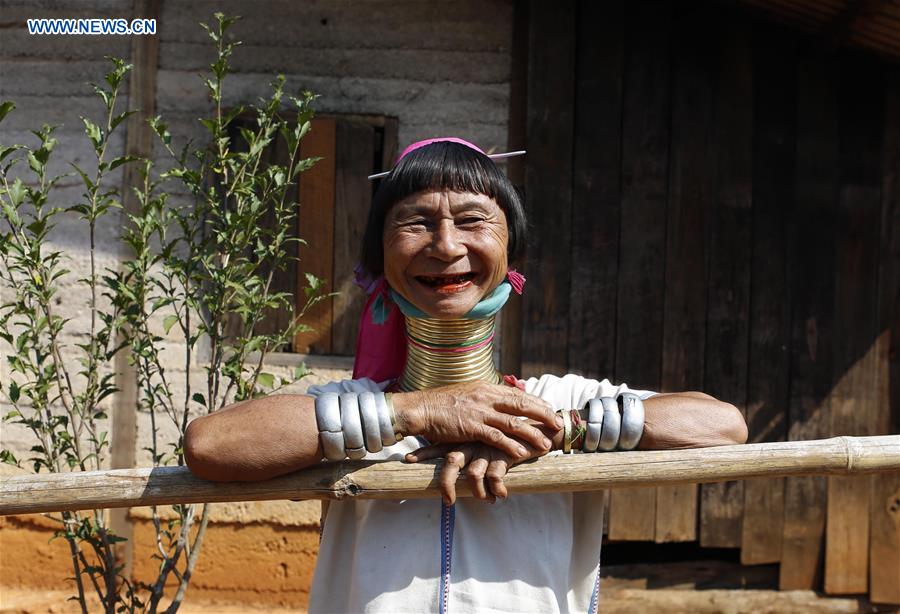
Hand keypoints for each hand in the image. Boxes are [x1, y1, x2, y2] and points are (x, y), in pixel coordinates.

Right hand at [391, 381, 561, 458]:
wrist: (421, 409)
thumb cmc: (441, 404)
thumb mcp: (467, 394)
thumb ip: (484, 398)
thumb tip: (498, 402)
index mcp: (486, 388)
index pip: (517, 394)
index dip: (536, 402)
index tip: (550, 409)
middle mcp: (486, 396)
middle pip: (522, 405)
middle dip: (543, 415)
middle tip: (557, 424)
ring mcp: (480, 411)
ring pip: (513, 423)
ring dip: (532, 434)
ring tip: (545, 445)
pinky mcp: (471, 427)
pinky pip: (495, 437)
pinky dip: (510, 446)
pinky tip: (521, 453)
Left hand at [406, 440, 546, 504]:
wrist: (538, 427)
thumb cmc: (510, 436)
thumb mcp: (487, 438)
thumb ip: (472, 443)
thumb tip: (459, 461)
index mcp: (467, 437)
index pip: (441, 444)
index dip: (425, 452)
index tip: (407, 458)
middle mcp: (474, 442)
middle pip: (451, 461)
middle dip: (446, 483)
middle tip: (448, 501)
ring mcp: (488, 448)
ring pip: (473, 475)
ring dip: (477, 493)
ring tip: (485, 501)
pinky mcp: (504, 455)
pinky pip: (495, 478)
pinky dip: (496, 490)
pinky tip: (500, 496)